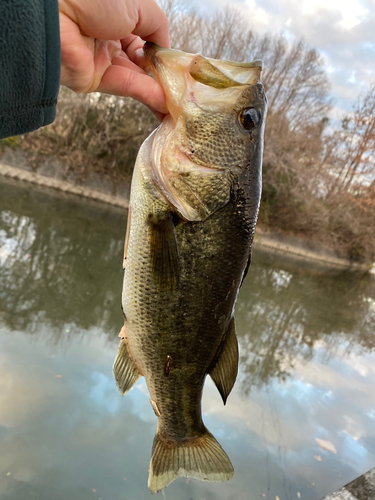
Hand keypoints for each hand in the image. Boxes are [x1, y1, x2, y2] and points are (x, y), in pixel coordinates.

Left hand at [59, 0, 169, 114]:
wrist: (58, 8)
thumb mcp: (139, 5)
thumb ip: (157, 28)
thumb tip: (166, 50)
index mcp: (116, 17)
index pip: (144, 40)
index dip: (162, 54)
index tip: (180, 67)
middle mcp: (108, 38)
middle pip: (141, 63)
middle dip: (162, 76)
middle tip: (184, 91)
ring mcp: (100, 60)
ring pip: (135, 78)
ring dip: (158, 90)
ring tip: (179, 103)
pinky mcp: (92, 79)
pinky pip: (124, 86)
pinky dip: (145, 93)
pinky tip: (164, 101)